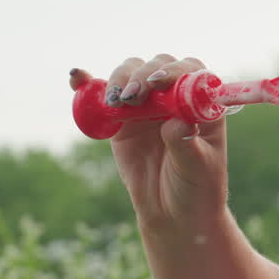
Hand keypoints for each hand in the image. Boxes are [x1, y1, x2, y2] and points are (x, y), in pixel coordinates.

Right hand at [69, 55, 227, 228]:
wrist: (173, 212)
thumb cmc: (196, 187)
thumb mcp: (198, 168)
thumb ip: (187, 144)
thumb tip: (178, 122)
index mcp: (202, 105)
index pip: (191, 72)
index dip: (174, 71)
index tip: (158, 83)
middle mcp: (176, 98)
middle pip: (158, 66)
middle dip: (143, 75)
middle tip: (132, 97)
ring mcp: (147, 106)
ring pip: (131, 74)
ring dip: (119, 79)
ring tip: (115, 102)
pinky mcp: (122, 119)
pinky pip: (104, 96)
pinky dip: (88, 84)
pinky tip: (76, 78)